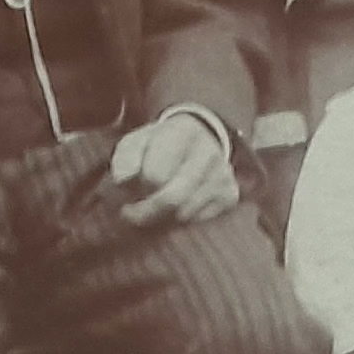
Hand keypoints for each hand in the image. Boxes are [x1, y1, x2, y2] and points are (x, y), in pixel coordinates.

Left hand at [108, 112, 238, 226]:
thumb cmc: (158, 146)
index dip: (136, 188)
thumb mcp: (136, 142)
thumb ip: (125, 158)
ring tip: (155, 206)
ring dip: (164, 217)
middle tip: (133, 214)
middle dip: (147, 212)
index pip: (154, 175)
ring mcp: (223, 174)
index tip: (127, 191)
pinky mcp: (231, 194)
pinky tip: (176, 207)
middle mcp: (208, 151)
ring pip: (186, 213)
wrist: (197, 139)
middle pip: (172, 198)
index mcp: (182, 132)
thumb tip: (122, 179)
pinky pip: (200, 221)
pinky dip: (183, 221)